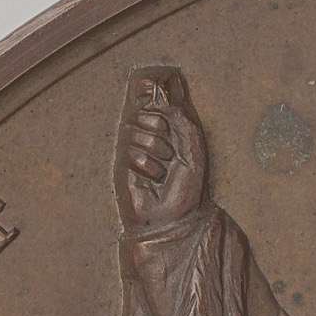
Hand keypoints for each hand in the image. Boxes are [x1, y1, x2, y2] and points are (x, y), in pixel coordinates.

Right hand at [117, 66, 208, 231]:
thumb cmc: (188, 189)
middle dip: (160, 129)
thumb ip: (182, 120)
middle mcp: (145, 138)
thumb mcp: (194, 149)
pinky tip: (154, 181)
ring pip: (135, 131)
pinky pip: (132, 153)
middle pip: (142, 112)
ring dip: (156, 151)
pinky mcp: (121, 167)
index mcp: (164, 130)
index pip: (152, 102)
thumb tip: (165, 95)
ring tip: (164, 171)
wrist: (177, 220)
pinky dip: (149, 167)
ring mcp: (131, 152)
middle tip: (170, 152)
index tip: (171, 119)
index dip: (159, 104)